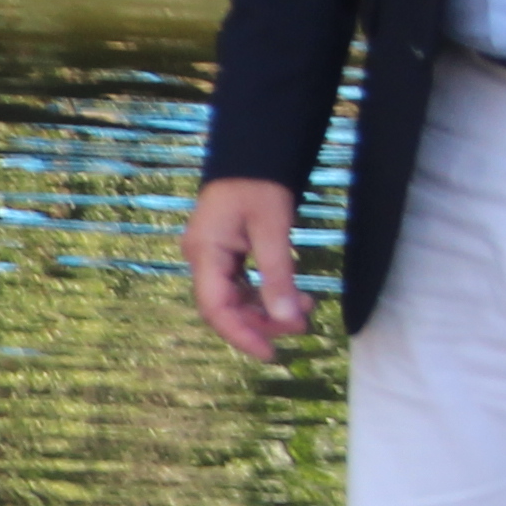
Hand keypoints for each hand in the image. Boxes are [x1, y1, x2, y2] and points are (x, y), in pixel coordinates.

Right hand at [187, 177, 312, 360]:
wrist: (254, 153)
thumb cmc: (260, 185)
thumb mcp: (274, 230)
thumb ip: (279, 276)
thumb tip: (289, 320)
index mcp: (206, 253)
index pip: (216, 308)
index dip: (242, 335)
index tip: (271, 353)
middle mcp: (202, 259)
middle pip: (225, 307)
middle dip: (261, 323)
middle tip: (300, 328)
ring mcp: (212, 256)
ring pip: (235, 298)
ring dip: (267, 310)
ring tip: (304, 310)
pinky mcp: (225, 253)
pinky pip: (241, 284)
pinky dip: (266, 294)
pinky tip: (293, 296)